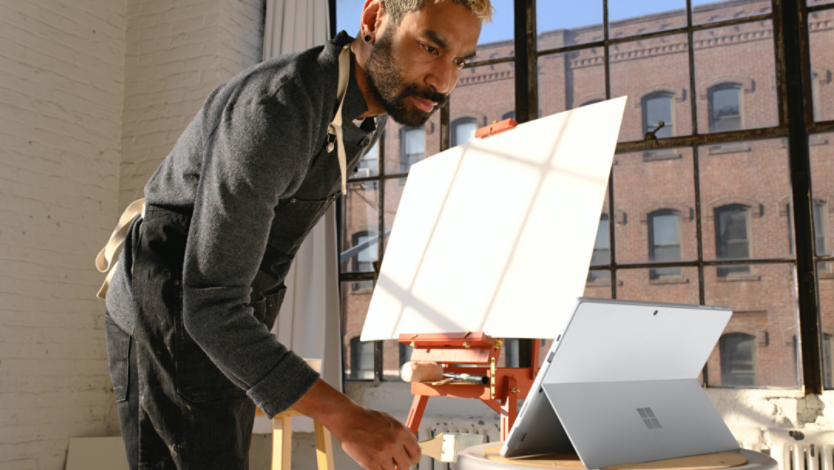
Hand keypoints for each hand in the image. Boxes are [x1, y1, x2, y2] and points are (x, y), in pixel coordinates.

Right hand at [291, 379, 420, 469]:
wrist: (347, 419)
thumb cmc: (366, 419)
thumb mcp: (389, 420)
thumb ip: (403, 432)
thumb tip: (413, 443)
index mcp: (400, 431)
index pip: (416, 453)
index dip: (412, 459)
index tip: (408, 460)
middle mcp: (394, 443)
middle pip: (406, 465)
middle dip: (399, 465)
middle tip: (391, 461)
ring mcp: (382, 453)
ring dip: (385, 466)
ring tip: (377, 456)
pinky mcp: (370, 462)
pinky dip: (376, 469)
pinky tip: (372, 461)